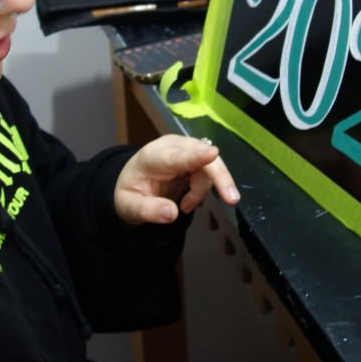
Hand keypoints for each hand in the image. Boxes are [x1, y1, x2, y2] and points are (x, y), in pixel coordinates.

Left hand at [113, 135, 240, 225]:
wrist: (132, 183)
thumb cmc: (129, 193)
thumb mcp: (128, 207)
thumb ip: (147, 210)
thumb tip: (172, 214)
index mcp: (152, 157)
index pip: (176, 157)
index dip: (195, 157)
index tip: (213, 154)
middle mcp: (172, 147)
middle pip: (203, 158)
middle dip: (219, 177)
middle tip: (231, 199)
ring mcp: (186, 149)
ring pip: (209, 168)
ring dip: (201, 192)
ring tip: (184, 206)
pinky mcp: (196, 156)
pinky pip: (210, 172)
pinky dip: (203, 190)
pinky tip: (188, 199)